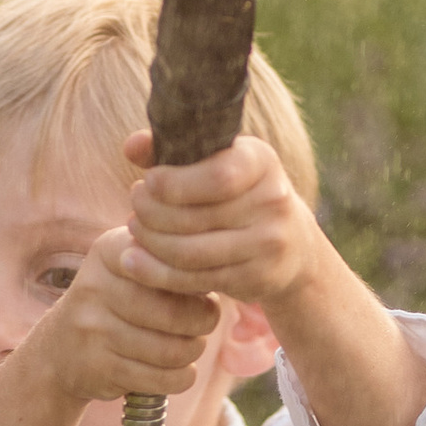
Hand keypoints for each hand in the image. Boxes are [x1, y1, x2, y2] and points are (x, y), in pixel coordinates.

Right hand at [40, 222, 222, 407]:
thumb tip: (226, 269)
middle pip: (177, 312)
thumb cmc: (116, 305)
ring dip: (191, 353)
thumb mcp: (131, 269)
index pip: (173, 264)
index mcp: (110, 251)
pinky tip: (177, 370)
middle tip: (202, 324)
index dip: (199, 284)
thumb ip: (170, 262)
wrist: (58, 350)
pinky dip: (180, 377)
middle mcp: (96, 285)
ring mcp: (93, 328)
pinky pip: (161, 378)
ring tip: (188, 346)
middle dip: (203, 324)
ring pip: (172, 350)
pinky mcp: (97, 367)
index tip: (202, 292)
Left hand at [122, 132, 318, 322]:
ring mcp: (268, 243)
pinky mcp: (258, 277)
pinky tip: (136, 262)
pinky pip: (196, 280)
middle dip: (152, 214)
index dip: (174, 183)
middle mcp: (272, 201)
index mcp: (261, 162)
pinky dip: (158, 273)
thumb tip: (131, 146)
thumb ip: (173, 150)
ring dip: (151, 244)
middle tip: (134, 208)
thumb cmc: (239, 193)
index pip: (217, 176)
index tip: (147, 182)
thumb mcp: (218, 162)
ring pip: (191, 252)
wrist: (293, 243)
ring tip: (134, 231)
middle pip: (196, 217)